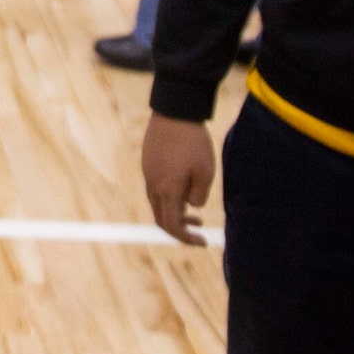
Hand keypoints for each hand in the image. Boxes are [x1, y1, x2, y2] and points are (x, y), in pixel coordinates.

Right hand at [141, 113, 216, 244]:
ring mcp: (148, 173)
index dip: (186, 238)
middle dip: (179, 228)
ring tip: (193, 211)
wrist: (174, 112)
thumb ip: (199, 195)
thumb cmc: (193, 143)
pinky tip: (183, 187)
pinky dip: (169, 197)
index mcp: (167, 190)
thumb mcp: (205, 172)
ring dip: (174, 212)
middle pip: (160, 217)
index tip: (202, 241)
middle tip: (198, 229)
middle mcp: (152, 185)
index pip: (171, 225)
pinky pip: (155, 188)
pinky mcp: (148, 162)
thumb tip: (192, 206)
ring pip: (157, 202)